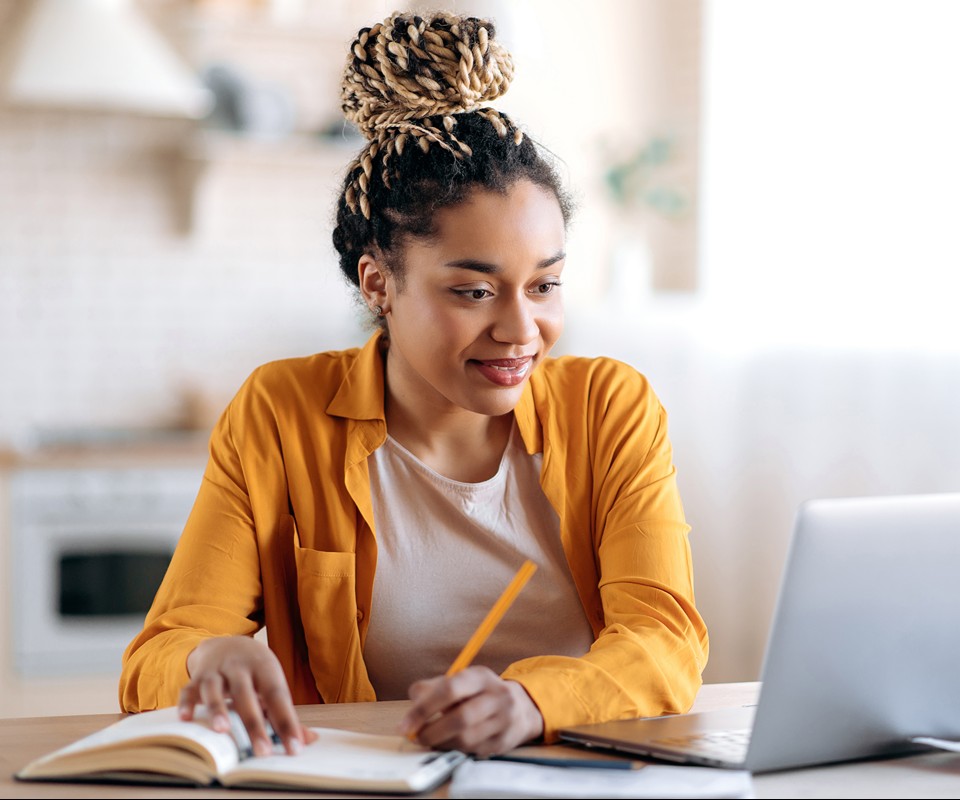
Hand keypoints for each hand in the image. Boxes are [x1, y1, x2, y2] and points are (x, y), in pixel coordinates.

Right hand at [179, 635, 316, 755]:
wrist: (228, 643)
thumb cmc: (255, 671)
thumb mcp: (272, 683)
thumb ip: (285, 713)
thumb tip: (307, 740)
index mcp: (265, 668)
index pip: (278, 696)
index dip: (287, 722)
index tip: (295, 747)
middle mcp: (240, 667)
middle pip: (246, 694)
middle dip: (254, 724)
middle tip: (263, 752)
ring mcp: (216, 671)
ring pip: (215, 688)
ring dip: (217, 708)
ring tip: (222, 731)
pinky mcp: (196, 677)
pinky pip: (188, 689)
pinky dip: (186, 703)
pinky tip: (186, 719)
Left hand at [398, 666, 543, 755]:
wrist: (522, 707)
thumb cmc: (480, 693)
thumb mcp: (461, 680)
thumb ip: (434, 687)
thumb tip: (414, 699)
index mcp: (480, 676)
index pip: (450, 689)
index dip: (424, 708)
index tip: (405, 724)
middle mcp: (496, 696)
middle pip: (460, 718)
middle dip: (432, 731)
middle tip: (416, 737)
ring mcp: (504, 720)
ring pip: (466, 739)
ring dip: (442, 743)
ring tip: (430, 740)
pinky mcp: (504, 741)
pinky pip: (473, 751)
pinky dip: (455, 750)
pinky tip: (447, 744)